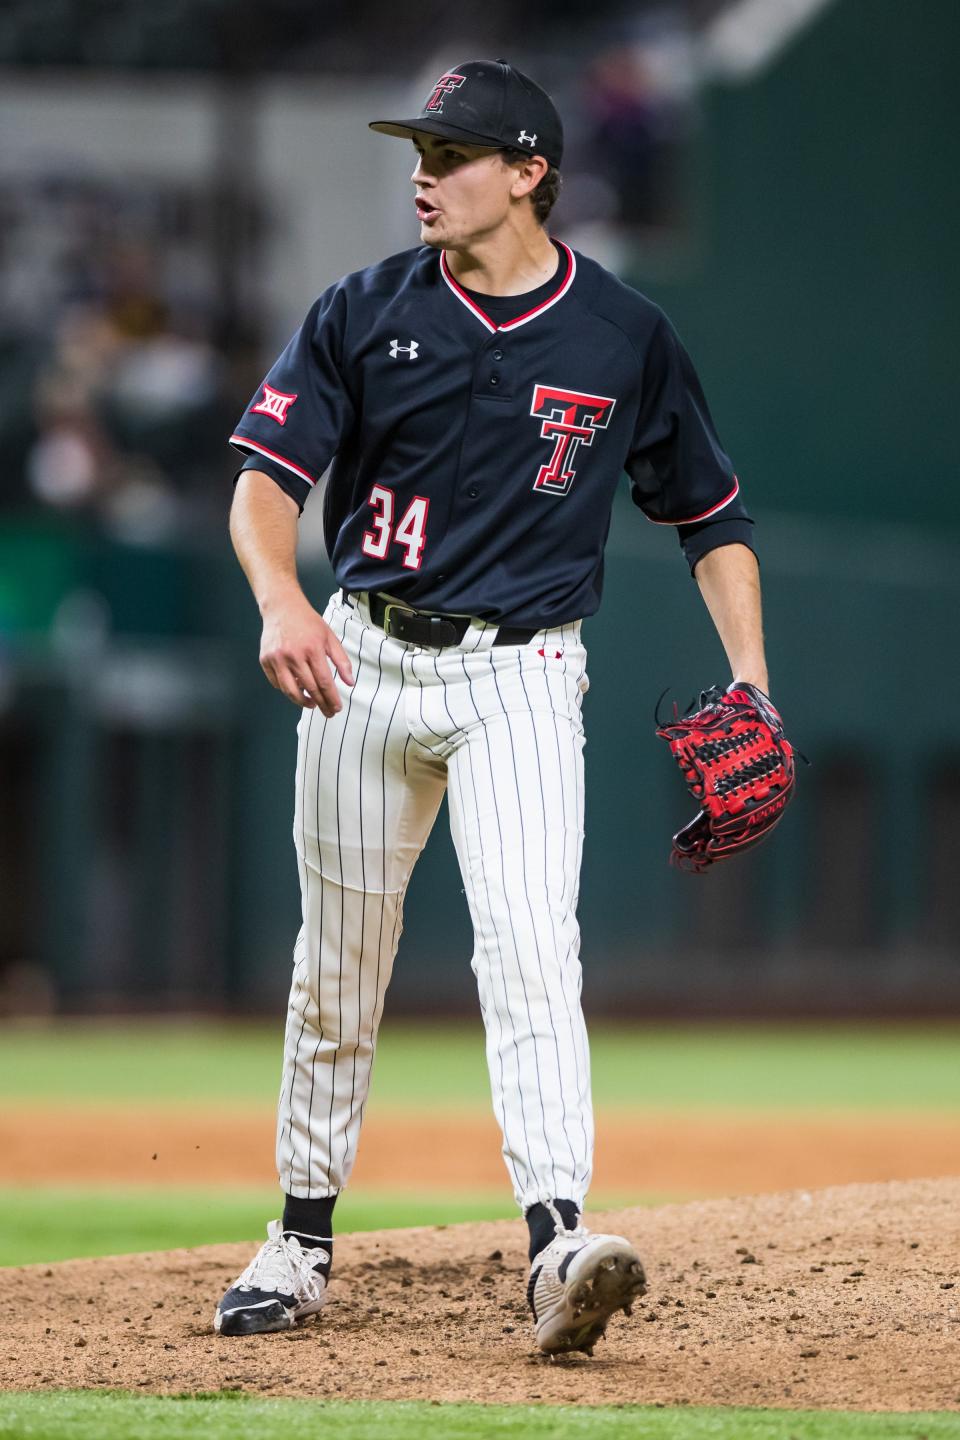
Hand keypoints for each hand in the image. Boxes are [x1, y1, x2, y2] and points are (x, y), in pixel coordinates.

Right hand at [259, 595, 354, 713]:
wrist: (282, 607)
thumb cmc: (308, 622)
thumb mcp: (329, 637)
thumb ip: (341, 661)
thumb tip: (350, 683)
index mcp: (312, 649)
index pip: (324, 682)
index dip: (331, 698)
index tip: (337, 708)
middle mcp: (293, 655)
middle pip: (309, 689)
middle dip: (321, 704)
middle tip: (328, 712)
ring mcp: (277, 658)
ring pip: (290, 691)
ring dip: (302, 702)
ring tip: (312, 704)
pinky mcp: (265, 660)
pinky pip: (277, 683)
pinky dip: (287, 690)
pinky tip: (297, 690)